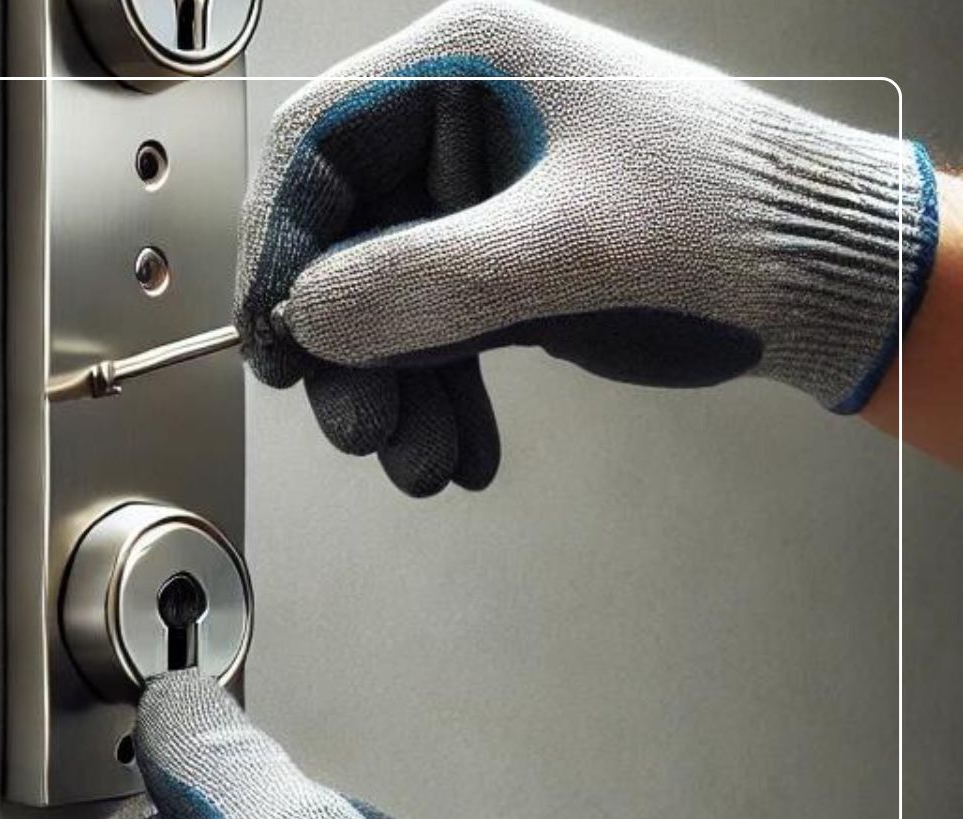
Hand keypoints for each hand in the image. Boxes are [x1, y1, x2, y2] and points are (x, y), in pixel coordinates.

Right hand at [235, 0, 939, 496]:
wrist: (828, 276)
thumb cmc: (725, 218)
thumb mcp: (567, 247)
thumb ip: (426, 281)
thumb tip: (305, 319)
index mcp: (466, 67)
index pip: (319, 144)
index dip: (281, 244)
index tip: (279, 338)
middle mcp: (459, 126)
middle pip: (343, 237)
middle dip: (347, 347)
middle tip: (357, 428)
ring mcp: (480, 201)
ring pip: (383, 301)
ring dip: (392, 392)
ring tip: (419, 463)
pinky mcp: (504, 264)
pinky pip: (435, 335)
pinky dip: (439, 399)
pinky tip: (458, 455)